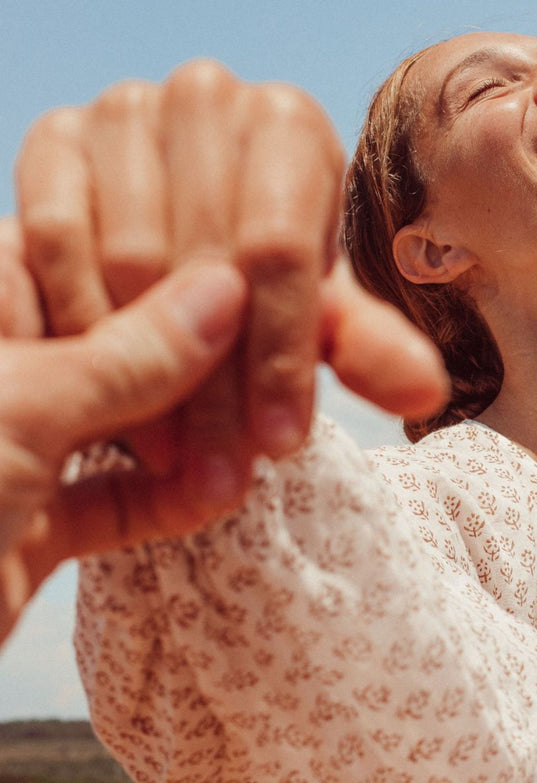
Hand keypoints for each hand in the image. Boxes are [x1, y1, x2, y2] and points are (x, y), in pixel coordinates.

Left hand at [0, 262, 246, 642]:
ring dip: (187, 436)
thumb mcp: (15, 412)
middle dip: (185, 360)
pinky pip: (104, 503)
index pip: (67, 250)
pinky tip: (224, 496)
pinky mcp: (15, 533)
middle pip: (99, 340)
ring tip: (261, 438)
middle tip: (265, 363)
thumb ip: (125, 354)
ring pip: (111, 425)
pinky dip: (163, 502)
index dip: (156, 267)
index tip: (241, 282)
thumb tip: (224, 286)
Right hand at [14, 61, 446, 501]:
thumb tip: (425, 392)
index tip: (278, 446)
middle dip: (216, 386)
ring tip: (166, 454)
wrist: (178, 230)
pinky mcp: (55, 134)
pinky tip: (98, 391)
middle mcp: (208, 96)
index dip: (280, 357)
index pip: (282, 250)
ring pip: (129, 256)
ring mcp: (124, 107)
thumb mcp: (318, 311)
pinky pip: (54, 237)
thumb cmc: (265, 274)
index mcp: (289, 124)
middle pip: (206, 260)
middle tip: (217, 475)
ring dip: (141, 369)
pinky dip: (76, 322)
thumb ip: (369, 347)